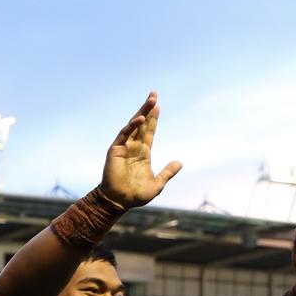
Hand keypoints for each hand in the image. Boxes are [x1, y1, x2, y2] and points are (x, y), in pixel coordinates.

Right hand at [99, 92, 181, 207]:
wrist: (120, 202)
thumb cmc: (136, 195)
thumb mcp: (158, 184)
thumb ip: (167, 172)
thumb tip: (179, 162)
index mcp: (143, 153)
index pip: (149, 131)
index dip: (154, 118)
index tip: (158, 105)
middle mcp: (134, 147)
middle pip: (142, 124)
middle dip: (148, 109)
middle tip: (154, 94)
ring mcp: (124, 147)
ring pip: (133, 126)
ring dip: (142, 113)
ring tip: (151, 101)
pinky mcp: (115, 151)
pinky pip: (124, 135)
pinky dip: (131, 127)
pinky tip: (139, 119)